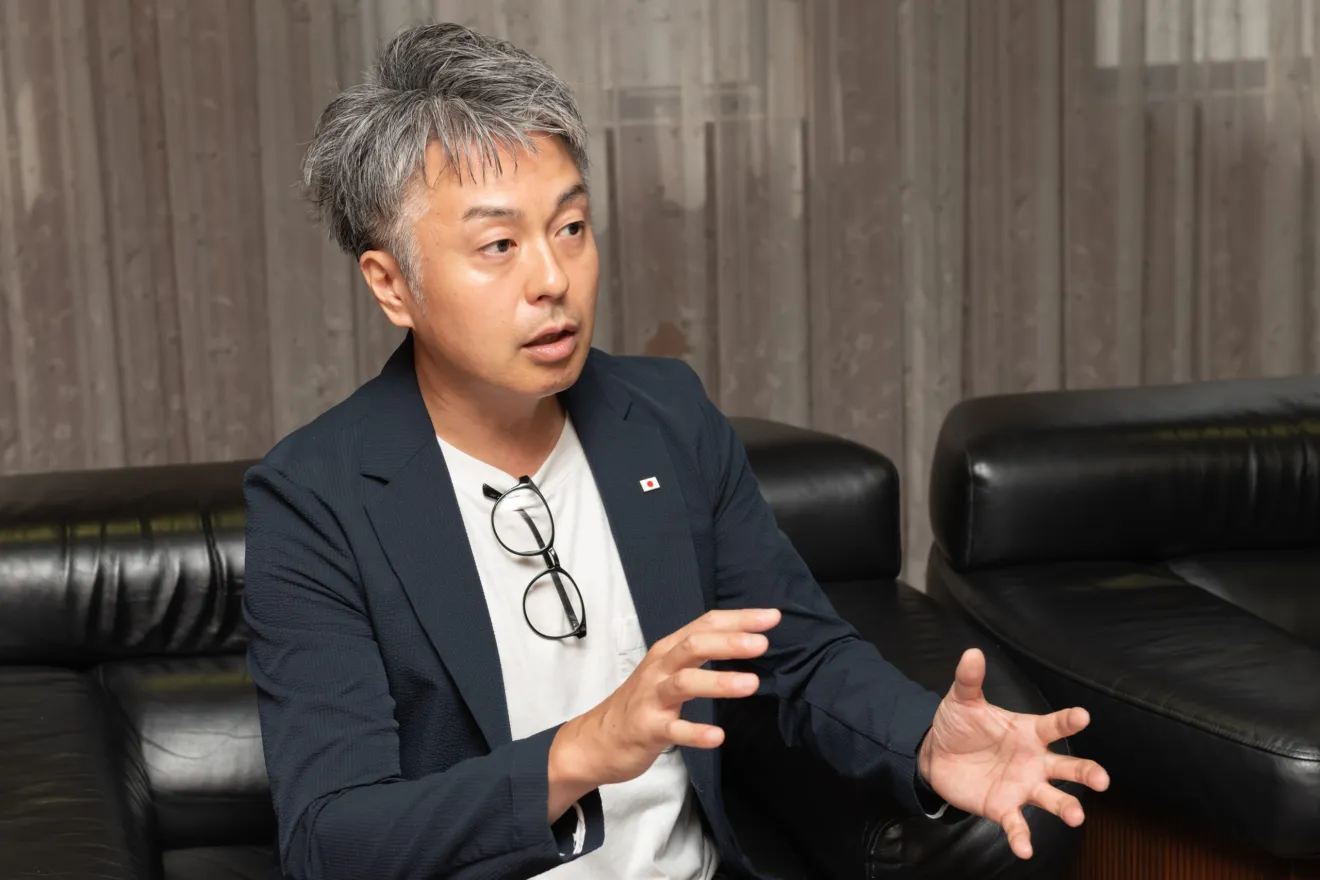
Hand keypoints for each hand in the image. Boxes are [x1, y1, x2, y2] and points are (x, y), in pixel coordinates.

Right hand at [548, 608, 779, 816]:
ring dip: (718, 682)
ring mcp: (652, 698)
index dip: (739, 619)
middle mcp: (660, 668)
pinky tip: (718, 736)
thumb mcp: (667, 670)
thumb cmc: (642, 702)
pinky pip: (673, 731)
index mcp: (669, 650)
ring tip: (752, 684)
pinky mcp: (647, 728)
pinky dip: (696, 733)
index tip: (772, 617)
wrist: (596, 740)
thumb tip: (745, 641)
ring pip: (685, 682)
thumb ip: (698, 656)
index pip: (705, 625)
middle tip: (763, 643)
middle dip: (729, 642)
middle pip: (694, 645)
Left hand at [919, 648, 1110, 858]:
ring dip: (1067, 807)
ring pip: (1053, 799)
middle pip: (1068, 767)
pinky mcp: (1004, 808)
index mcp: (1029, 732)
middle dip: (1087, 773)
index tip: (1083, 716)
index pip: (1054, 726)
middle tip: (1102, 779)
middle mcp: (1034, 761)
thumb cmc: (960, 725)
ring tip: (1077, 816)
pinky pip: (1018, 824)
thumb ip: (970, 680)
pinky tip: (1025, 850)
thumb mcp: (962, 700)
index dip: (1068, 721)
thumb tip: (972, 653)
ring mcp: (1023, 786)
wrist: (937, 755)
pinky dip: (1022, 837)